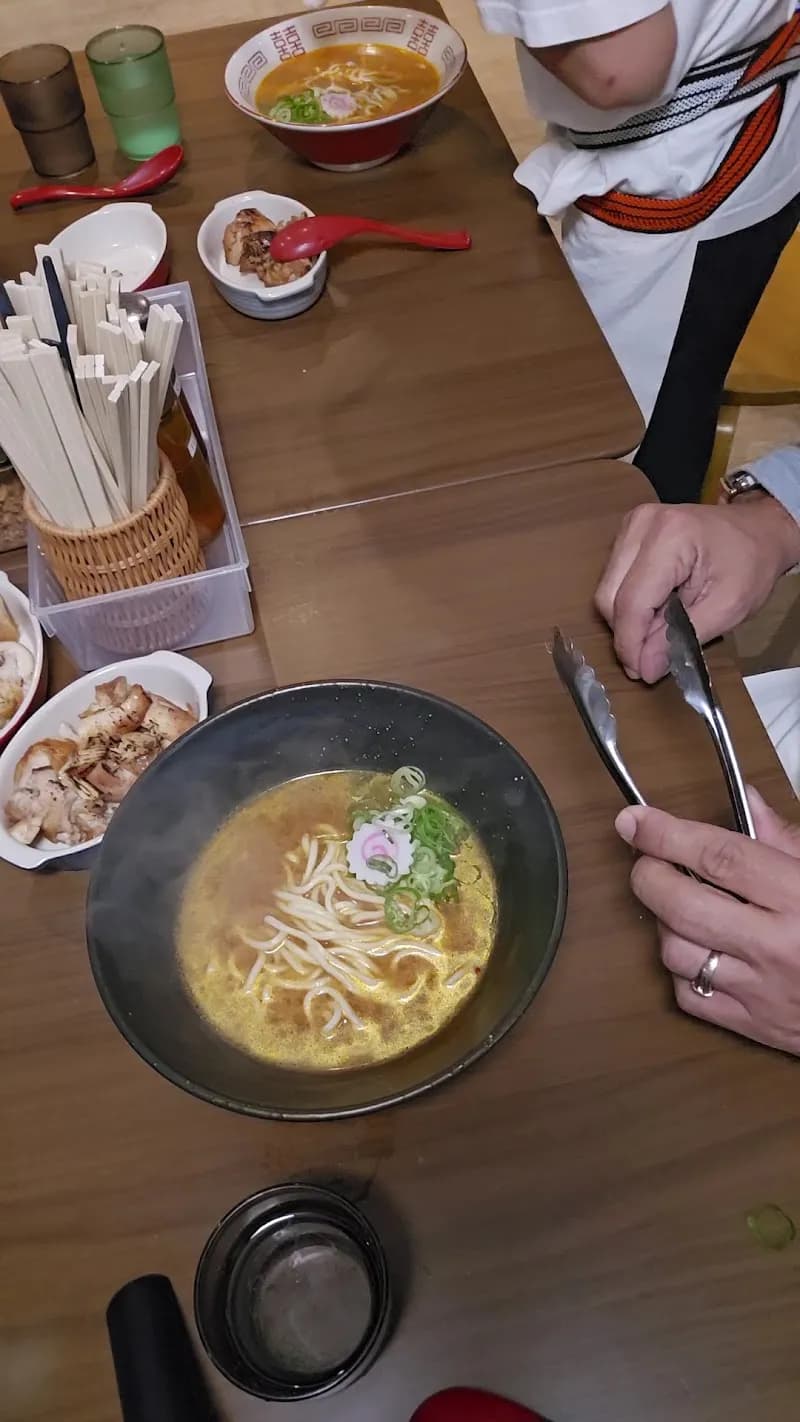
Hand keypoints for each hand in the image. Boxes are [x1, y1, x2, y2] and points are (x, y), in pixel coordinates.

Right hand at [595, 496, 799, 681]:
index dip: (631, 644)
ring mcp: (631, 525)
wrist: (758, 529)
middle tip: (651, 659)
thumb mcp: (727, 609)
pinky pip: (613, 580)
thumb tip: (644, 668)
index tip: (642, 673)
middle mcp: (641, 524)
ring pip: (606, 590)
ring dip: (628, 620)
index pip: (632, 601)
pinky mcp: (628, 532)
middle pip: (609, 596)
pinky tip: (656, 610)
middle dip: (628, 634)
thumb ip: (681, 639)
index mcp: (669, 536)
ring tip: (659, 631)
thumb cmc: (751, 563)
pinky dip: (629, 604)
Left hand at [616, 787, 799, 1054]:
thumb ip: (785, 840)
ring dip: (664, 922)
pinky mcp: (751, 1026)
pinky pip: (688, 994)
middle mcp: (775, 945)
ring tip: (682, 905)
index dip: (666, 834)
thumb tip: (746, 801)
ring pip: (674, 951)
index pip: (717, 857)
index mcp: (799, 898)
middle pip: (681, 904)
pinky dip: (680, 968)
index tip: (635, 819)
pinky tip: (700, 949)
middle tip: (648, 859)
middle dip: (648, 874)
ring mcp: (759, 991)